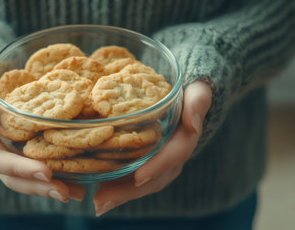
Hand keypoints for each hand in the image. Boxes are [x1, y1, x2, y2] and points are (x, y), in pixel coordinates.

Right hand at [0, 80, 84, 202]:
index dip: (21, 169)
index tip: (45, 172)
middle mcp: (0, 155)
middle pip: (17, 179)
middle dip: (40, 188)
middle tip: (66, 192)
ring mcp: (15, 155)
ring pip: (31, 179)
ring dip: (53, 188)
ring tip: (79, 192)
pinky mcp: (29, 150)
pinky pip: (43, 166)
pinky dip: (60, 175)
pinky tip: (82, 179)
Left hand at [93, 81, 211, 215]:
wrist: (185, 95)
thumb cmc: (188, 91)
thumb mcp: (198, 91)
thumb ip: (198, 103)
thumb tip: (193, 124)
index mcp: (185, 139)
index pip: (173, 155)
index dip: (157, 166)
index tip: (138, 177)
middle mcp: (172, 156)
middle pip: (154, 178)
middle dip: (129, 191)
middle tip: (102, 201)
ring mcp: (159, 161)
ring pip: (141, 182)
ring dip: (120, 194)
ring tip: (97, 202)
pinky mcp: (146, 160)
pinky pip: (132, 176)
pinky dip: (116, 185)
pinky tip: (97, 189)